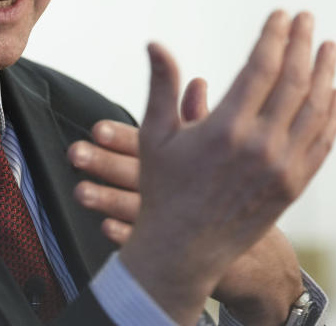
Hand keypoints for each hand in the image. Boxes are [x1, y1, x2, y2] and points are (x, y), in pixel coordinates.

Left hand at [69, 121, 303, 324]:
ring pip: (134, 207)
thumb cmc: (232, 190)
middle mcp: (178, 188)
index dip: (122, 136)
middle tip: (77, 153)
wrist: (257, 255)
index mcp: (185, 160)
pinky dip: (125, 234)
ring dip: (107, 199)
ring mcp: (174, 222)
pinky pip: (143, 242)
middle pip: (136, 172)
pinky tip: (106, 228)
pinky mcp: (171, 250)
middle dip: (105, 163)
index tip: (97, 129)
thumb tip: (195, 81)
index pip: (148, 143)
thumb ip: (200, 117)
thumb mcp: (220, 150)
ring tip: (81, 191)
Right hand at [83, 12, 335, 324]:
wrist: (183, 251)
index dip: (274, 37)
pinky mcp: (293, 187)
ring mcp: (282, 168)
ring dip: (326, 74)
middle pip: (294, 81)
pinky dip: (333, 115)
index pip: (261, 67)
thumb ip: (161, 85)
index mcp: (225, 128)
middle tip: (307, 18)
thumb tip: (155, 43)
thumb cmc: (163, 189)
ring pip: (315, 109)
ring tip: (329, 47)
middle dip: (302, 44)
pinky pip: (322, 143)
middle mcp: (260, 146)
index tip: (280, 15)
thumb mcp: (155, 134)